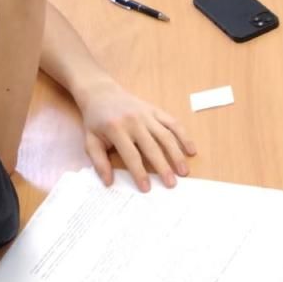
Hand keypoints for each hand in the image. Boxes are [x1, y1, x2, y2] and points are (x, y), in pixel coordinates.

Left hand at [78, 81, 196, 191]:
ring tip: (184, 171)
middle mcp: (134, 121)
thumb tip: (108, 182)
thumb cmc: (96, 120)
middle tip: (172, 184)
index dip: (140, 173)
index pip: (131, 155)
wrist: (102, 93)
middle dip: (163, 167)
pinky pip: (173, 123)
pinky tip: (191, 150)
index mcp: (116, 129)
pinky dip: (184, 136)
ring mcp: (147, 114)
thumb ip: (99, 162)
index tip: (147, 188)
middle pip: (152, 148)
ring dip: (177, 154)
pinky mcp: (155, 110)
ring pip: (166, 136)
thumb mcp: (90, 140)